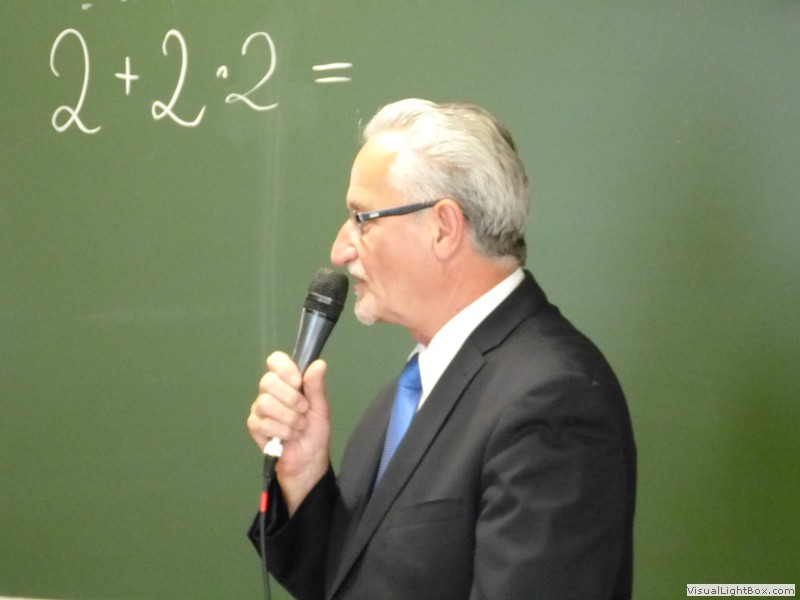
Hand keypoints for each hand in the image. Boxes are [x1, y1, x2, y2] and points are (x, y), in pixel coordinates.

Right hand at [247, 351, 330, 514]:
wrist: (309, 460)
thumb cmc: (315, 432)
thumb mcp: (320, 408)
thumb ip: (316, 387)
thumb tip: (319, 363)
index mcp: (287, 383)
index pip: (275, 361)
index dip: (284, 368)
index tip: (297, 382)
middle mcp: (271, 392)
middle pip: (267, 381)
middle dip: (291, 398)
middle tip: (304, 410)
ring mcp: (260, 409)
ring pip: (265, 402)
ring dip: (288, 418)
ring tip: (299, 427)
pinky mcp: (254, 426)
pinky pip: (262, 423)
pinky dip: (281, 431)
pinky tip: (289, 437)